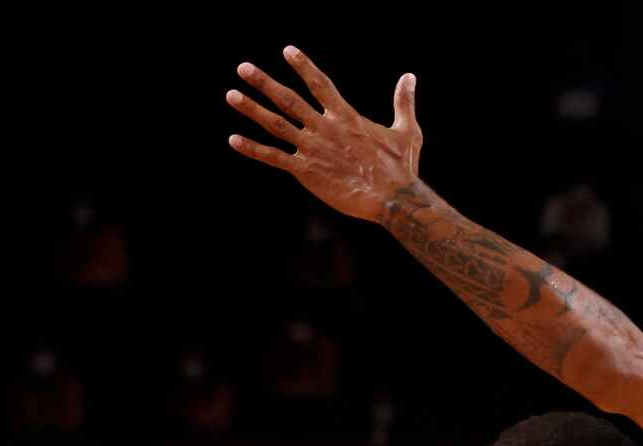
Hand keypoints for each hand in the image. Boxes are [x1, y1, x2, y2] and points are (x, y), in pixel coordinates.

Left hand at [227, 50, 422, 223]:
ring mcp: (313, 148)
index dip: (302, 66)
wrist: (392, 197)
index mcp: (345, 116)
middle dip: (264, 82)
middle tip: (243, 68)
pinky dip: (253, 149)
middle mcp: (324, 127)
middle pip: (288, 99)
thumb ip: (403, 102)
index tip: (287, 51)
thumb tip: (410, 77)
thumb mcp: (407, 131)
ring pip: (276, 124)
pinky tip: (234, 140)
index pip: (319, 84)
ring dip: (252, 108)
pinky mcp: (307, 172)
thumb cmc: (401, 167)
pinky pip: (274, 158)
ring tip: (231, 95)